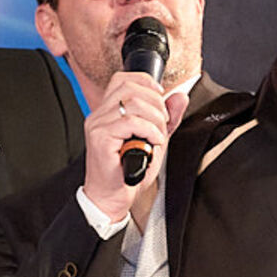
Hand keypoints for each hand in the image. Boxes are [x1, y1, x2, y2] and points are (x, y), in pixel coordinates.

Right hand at [83, 71, 188, 224]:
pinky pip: (131, 122)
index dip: (146, 82)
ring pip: (132, 103)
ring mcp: (97, 126)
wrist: (111, 198)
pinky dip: (149, 131)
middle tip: (162, 124)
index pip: (123, 78)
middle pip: (130, 87)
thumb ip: (166, 117)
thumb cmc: (127, 172)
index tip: (161, 98)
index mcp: (107, 111)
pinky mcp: (100, 138)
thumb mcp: (153, 139)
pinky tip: (152, 143)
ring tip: (157, 136)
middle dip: (156, 103)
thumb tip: (179, 96)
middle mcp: (98, 115)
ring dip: (154, 118)